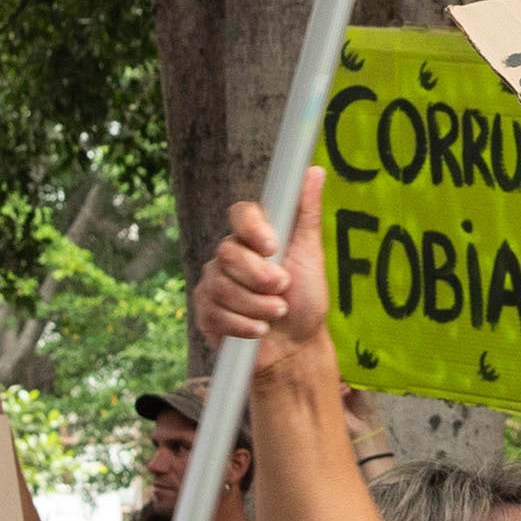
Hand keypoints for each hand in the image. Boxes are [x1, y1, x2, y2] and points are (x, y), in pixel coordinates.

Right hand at [193, 175, 333, 357]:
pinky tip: (259, 331)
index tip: (271, 247)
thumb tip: (314, 171)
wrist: (295, 348)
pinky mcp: (206, 312)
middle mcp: (229, 256)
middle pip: (228, 252)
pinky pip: (215, 313)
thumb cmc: (305, 301)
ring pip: (221, 286)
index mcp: (255, 238)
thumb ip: (307, 214)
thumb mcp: (310, 256)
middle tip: (283, 290)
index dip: (252, 228)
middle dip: (260, 277)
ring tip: (276, 314)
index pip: (240, 214)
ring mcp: (213, 283)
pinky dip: (243, 325)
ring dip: (257, 306)